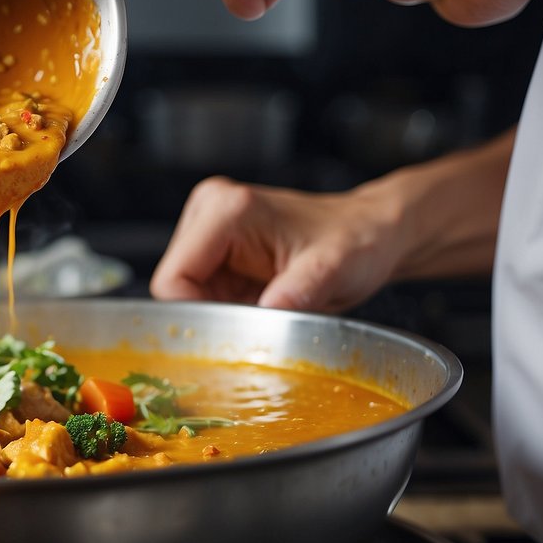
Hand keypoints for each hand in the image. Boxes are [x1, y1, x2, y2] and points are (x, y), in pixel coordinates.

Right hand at [150, 131, 513, 311]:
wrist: (371, 233)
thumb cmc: (357, 241)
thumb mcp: (333, 269)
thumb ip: (297, 292)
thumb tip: (265, 318)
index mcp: (226, 210)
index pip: (172, 280)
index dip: (196, 317)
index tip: (234, 332)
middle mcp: (209, 214)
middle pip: (175, 290)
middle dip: (210, 317)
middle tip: (258, 323)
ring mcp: (208, 232)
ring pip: (185, 298)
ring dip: (219, 316)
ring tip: (264, 310)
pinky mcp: (215, 251)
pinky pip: (200, 297)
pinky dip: (225, 313)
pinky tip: (258, 307)